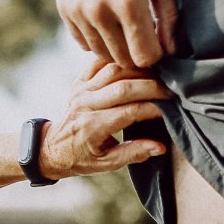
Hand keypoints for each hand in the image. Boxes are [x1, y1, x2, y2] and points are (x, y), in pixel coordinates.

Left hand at [39, 59, 168, 177]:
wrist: (52, 147)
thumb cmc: (83, 159)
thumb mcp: (107, 164)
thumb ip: (133, 153)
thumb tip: (160, 147)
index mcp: (92, 126)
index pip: (128, 112)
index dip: (151, 108)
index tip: (169, 108)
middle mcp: (85, 104)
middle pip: (123, 87)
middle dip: (150, 86)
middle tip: (170, 89)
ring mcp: (81, 89)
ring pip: (113, 69)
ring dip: (138, 69)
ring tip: (158, 74)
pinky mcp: (79, 80)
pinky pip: (100, 61)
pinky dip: (119, 59)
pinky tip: (136, 63)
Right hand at [52, 0, 176, 68]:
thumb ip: (168, 16)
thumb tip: (171, 50)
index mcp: (128, 3)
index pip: (144, 56)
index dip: (155, 52)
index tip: (156, 37)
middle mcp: (100, 12)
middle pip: (124, 59)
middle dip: (136, 51)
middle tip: (141, 29)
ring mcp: (79, 12)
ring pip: (103, 54)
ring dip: (116, 46)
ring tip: (123, 23)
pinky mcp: (65, 10)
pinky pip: (84, 43)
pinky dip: (97, 38)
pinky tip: (105, 18)